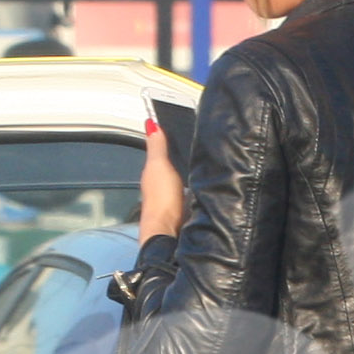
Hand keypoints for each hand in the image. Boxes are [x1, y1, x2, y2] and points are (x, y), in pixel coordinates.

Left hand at [138, 115, 187, 240]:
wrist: (169, 231)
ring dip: (187, 167)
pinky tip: (201, 180)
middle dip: (179, 151)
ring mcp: (172, 196)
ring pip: (180, 175)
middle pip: (171, 162)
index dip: (167, 137)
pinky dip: (194, 181)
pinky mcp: (185, 206)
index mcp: (153, 171)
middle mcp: (161, 183)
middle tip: (192, 137)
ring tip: (199, 156)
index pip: (160, 148)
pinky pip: (190, 188)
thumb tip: (151, 124)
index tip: (175, 122)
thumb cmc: (161, 201)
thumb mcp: (159, 166)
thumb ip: (156, 146)